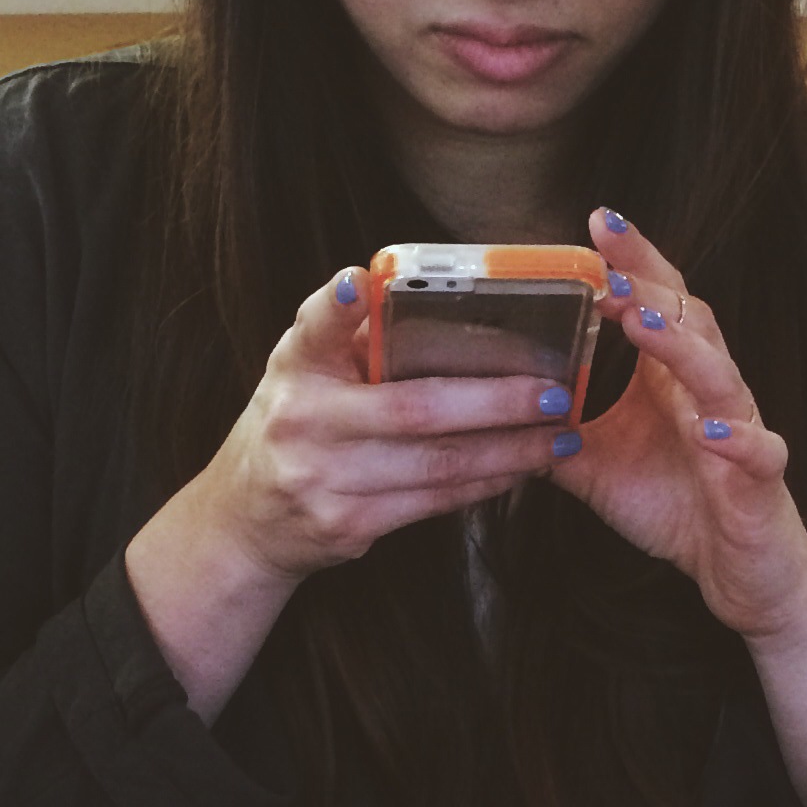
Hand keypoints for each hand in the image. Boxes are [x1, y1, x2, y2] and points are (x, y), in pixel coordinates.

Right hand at [125, 268, 568, 719]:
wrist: (248, 520)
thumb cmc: (296, 427)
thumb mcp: (305, 371)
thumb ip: (353, 336)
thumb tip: (426, 294)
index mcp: (295, 367)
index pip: (313, 327)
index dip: (337, 306)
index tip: (359, 281)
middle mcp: (302, 421)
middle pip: (413, 408)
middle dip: (494, 401)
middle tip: (552, 391)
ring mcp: (324, 479)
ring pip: (436, 464)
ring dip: (508, 450)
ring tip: (559, 433)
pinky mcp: (348, 525)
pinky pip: (434, 503)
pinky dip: (485, 484)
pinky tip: (522, 468)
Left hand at [553, 212, 806, 639]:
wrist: (740, 572)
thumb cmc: (678, 507)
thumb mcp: (597, 465)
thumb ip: (555, 430)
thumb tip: (494, 404)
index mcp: (672, 379)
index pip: (656, 302)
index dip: (632, 261)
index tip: (595, 223)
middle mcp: (710, 392)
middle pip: (689, 319)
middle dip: (649, 284)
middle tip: (604, 261)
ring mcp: (740, 430)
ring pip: (719, 374)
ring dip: (680, 346)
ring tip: (639, 322)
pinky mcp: (761, 479)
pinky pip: (756, 451)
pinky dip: (735, 439)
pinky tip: (710, 430)